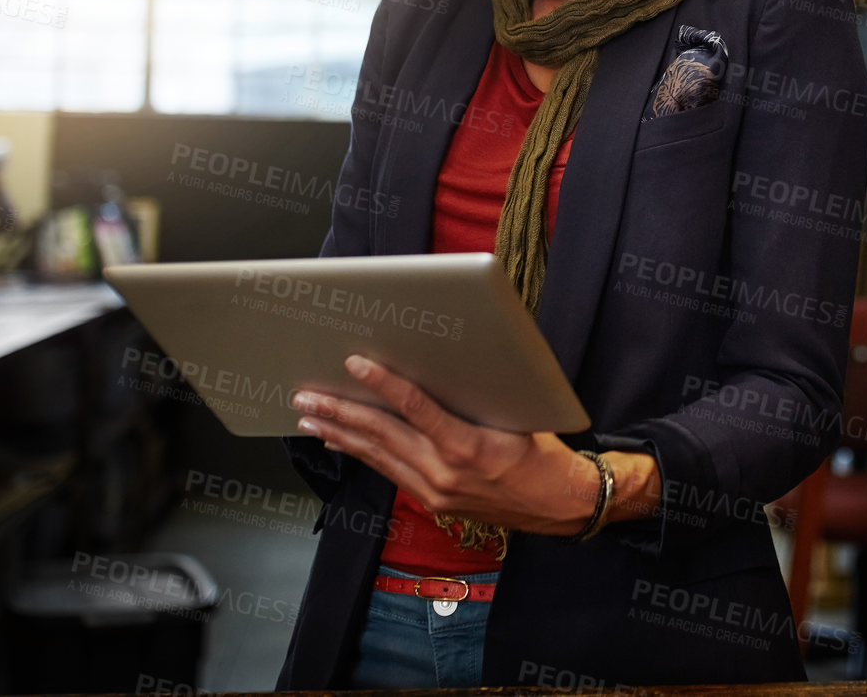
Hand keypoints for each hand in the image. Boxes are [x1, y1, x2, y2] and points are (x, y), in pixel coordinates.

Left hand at [290, 354, 593, 535]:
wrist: (559, 504)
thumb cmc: (544, 454)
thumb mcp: (517, 417)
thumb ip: (475, 398)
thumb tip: (441, 365)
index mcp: (467, 447)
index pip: (415, 408)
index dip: (383, 384)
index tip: (355, 364)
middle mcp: (443, 473)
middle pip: (382, 436)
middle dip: (340, 413)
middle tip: (307, 397)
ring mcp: (434, 492)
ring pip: (378, 456)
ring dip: (340, 435)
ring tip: (309, 417)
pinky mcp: (433, 501)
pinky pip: (389, 472)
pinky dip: (363, 454)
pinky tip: (342, 442)